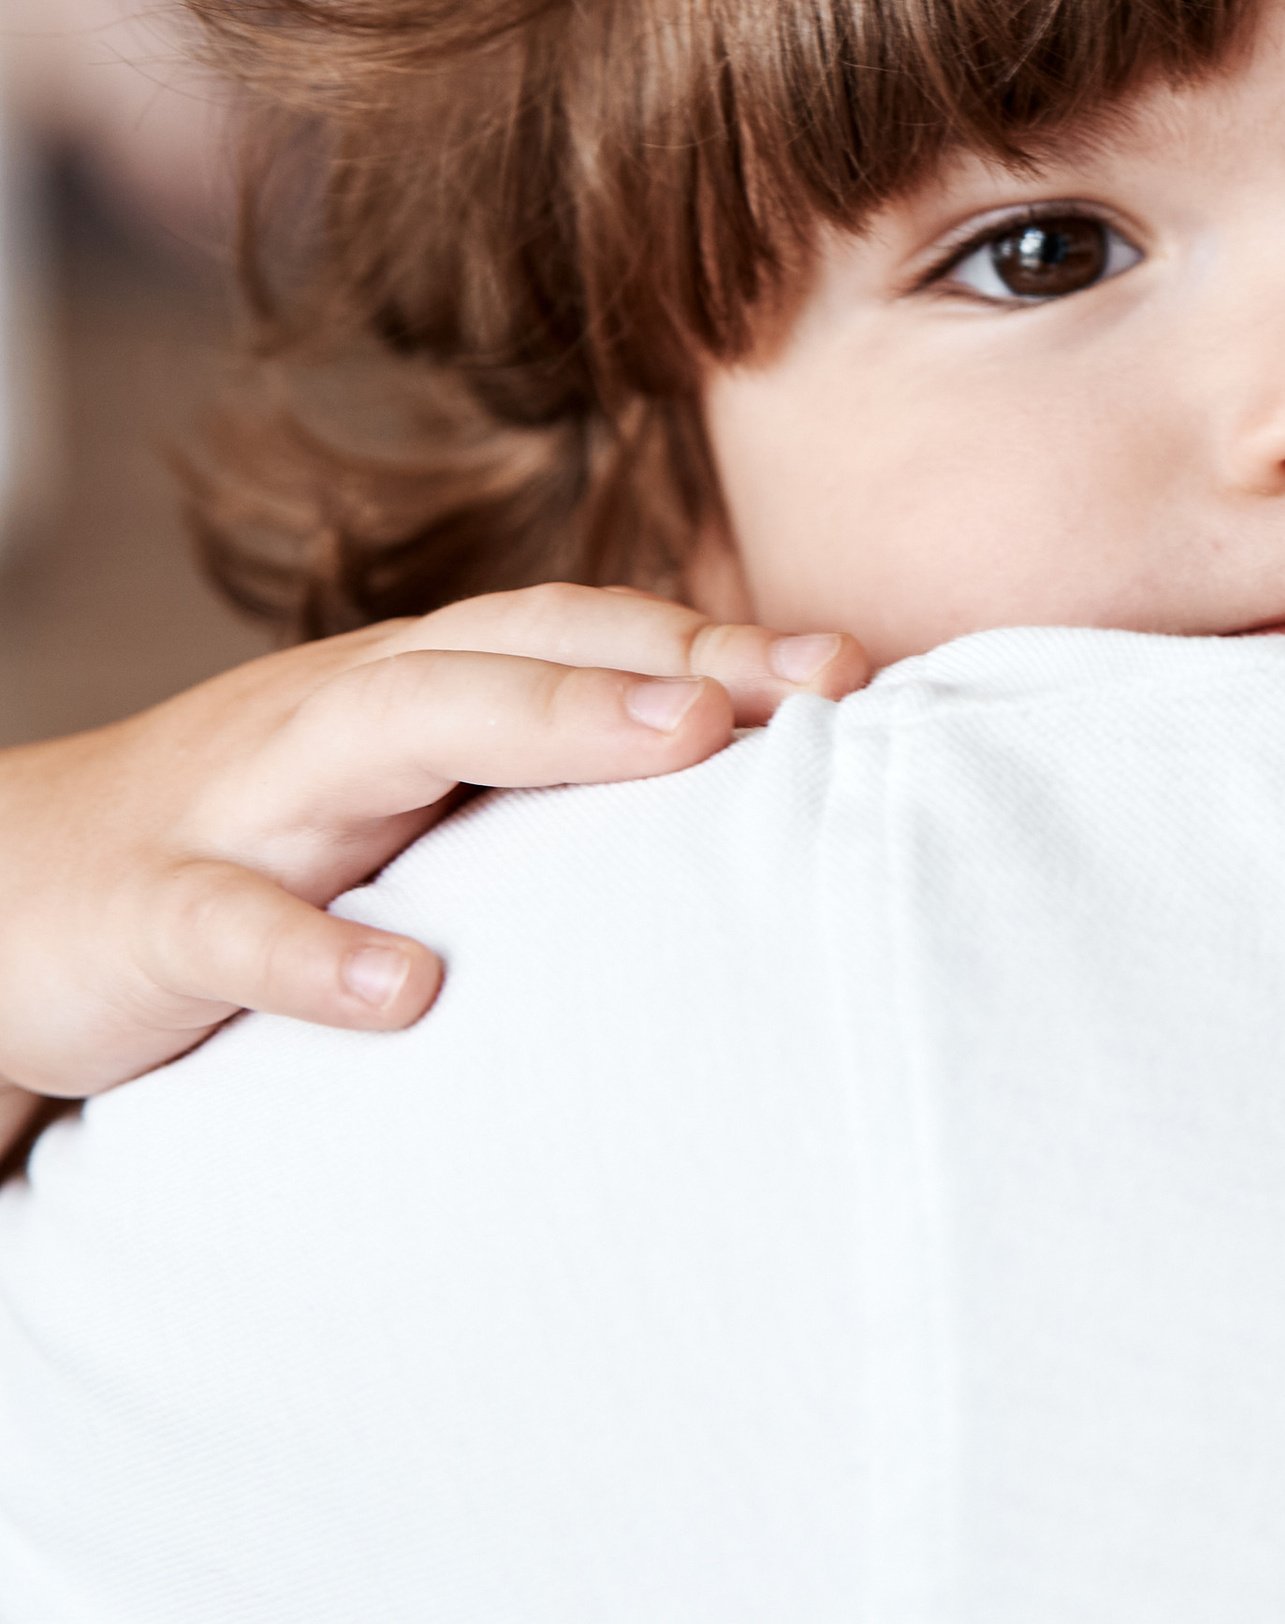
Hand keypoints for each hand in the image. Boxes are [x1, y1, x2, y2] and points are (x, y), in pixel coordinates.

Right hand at [0, 588, 865, 1156]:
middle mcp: (342, 715)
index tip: (860, 666)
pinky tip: (400, 992)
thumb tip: (743, 798)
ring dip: (546, 725)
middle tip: (808, 683)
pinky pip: (229, 925)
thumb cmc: (251, 852)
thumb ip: (540, 789)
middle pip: (512, 650)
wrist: (2, 898)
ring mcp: (245, 803)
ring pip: (393, 727)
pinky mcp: (150, 916)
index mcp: (412, 690)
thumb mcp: (403, 805)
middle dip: (663, 652)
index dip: (715, 636)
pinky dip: (310, 954)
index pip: (578, 631)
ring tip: (680, 742)